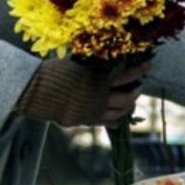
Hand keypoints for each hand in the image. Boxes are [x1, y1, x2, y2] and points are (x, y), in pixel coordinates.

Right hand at [15, 58, 150, 127]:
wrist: (35, 91)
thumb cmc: (53, 72)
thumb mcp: (77, 63)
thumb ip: (94, 66)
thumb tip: (107, 62)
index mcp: (99, 78)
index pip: (127, 74)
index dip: (140, 70)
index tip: (149, 65)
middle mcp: (100, 96)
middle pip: (128, 97)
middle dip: (136, 91)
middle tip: (139, 86)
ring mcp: (94, 110)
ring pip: (120, 112)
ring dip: (128, 106)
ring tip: (130, 101)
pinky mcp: (86, 120)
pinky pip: (107, 122)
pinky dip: (116, 120)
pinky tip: (118, 118)